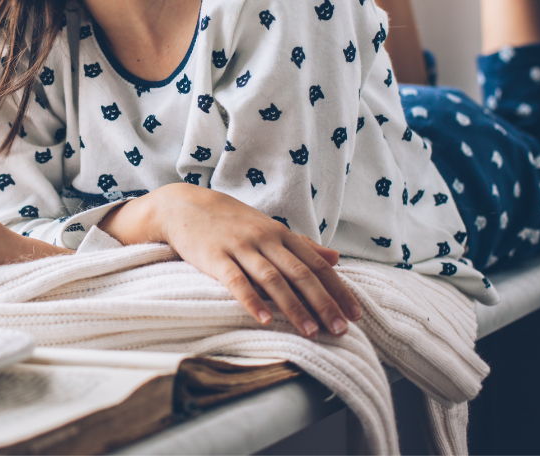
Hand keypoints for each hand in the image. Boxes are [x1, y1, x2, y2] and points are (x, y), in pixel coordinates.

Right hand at [98, 183, 361, 337]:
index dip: (338, 290)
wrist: (184, 206)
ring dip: (293, 307)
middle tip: (340, 330)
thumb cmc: (231, 221)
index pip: (316, 265)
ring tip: (310, 332)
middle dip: (323, 303)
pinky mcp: (215, 257)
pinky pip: (236, 281)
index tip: (355, 315)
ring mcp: (240, 247)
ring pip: (273, 279)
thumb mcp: (269, 227)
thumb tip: (336, 258)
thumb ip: (303, 245)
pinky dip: (251, 300)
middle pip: (300, 274)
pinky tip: (263, 319)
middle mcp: (265, 239)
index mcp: (281, 234)